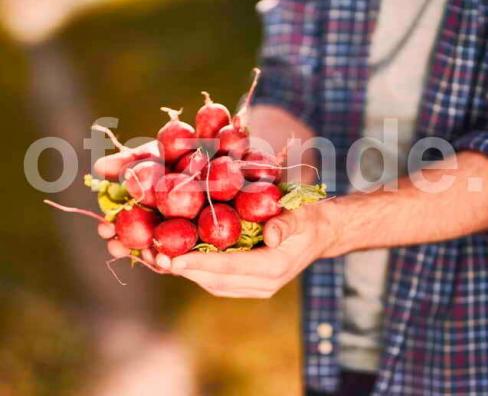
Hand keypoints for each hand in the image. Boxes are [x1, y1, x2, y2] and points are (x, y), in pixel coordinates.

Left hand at [164, 201, 337, 297]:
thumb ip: (287, 224)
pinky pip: (215, 279)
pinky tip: (171, 257)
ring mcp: (254, 286)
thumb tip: (272, 236)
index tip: (172, 258)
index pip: (230, 268)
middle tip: (151, 256)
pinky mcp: (246, 282)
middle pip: (214, 281)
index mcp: (274, 268)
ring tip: (152, 258)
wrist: (321, 234)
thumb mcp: (303, 216)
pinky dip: (192, 269)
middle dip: (181, 269)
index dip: (200, 263)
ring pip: (210, 283)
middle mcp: (262, 284)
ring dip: (182, 271)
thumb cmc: (311, 220)